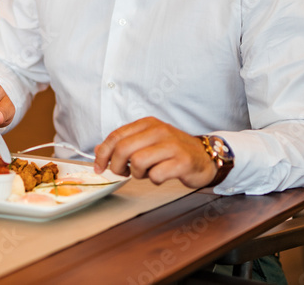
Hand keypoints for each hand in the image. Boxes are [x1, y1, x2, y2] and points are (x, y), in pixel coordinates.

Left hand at [93, 117, 216, 187]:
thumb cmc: (173, 151)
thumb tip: (98, 151)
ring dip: (137, 174)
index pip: (116, 136)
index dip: (103, 153)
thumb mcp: (147, 142)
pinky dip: (154, 180)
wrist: (205, 156)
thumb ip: (124, 143)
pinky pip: (156, 175)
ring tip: (146, 173)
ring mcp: (171, 146)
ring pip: (137, 162)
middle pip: (123, 149)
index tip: (99, 167)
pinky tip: (161, 176)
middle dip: (116, 166)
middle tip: (122, 173)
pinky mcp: (182, 162)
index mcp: (148, 124)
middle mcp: (159, 131)